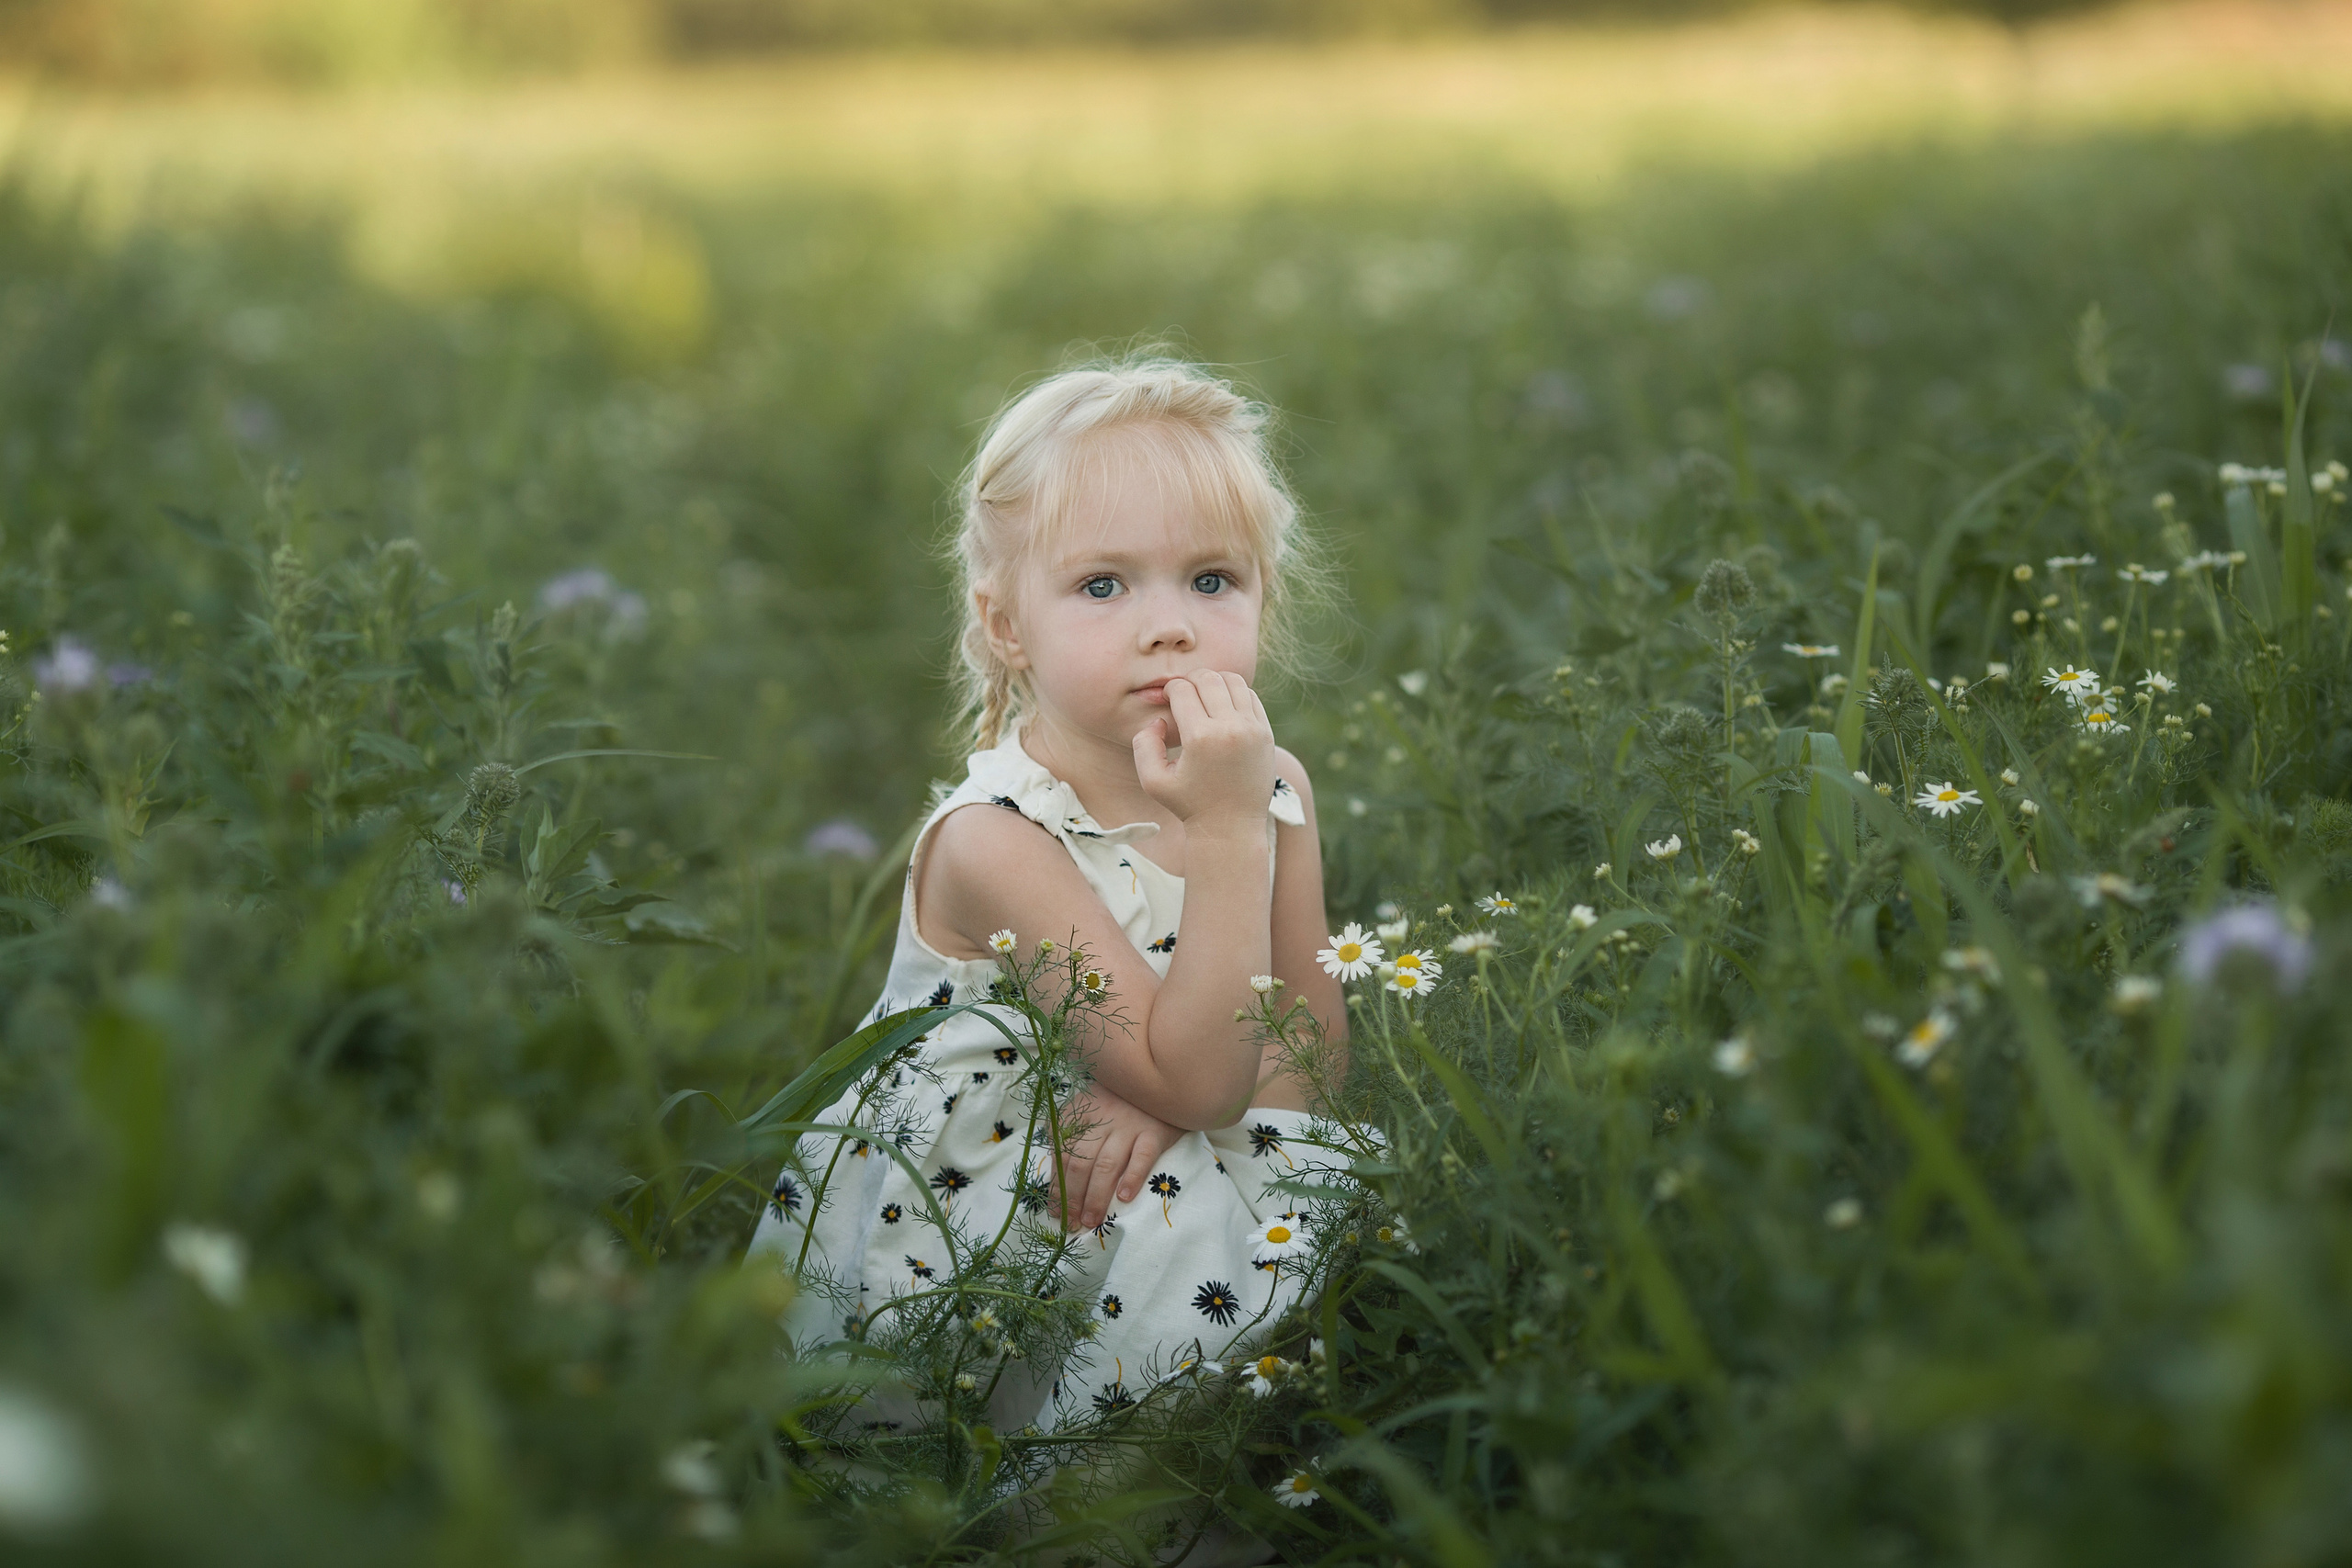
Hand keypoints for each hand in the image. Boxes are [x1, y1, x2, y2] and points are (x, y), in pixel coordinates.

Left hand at [1056, 1084, 1184, 1232]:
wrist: (1159, 1083)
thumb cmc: (1118, 1103)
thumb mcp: (1087, 1110)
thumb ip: (1069, 1135)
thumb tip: (1055, 1177)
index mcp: (1080, 1114)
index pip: (1061, 1155)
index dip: (1057, 1186)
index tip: (1056, 1211)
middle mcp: (1102, 1119)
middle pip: (1080, 1163)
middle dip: (1073, 1197)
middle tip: (1073, 1223)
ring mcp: (1129, 1125)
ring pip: (1107, 1165)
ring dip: (1096, 1196)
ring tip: (1091, 1219)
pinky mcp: (1155, 1131)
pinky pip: (1143, 1156)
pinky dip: (1133, 1177)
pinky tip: (1124, 1197)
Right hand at [1132, 670, 1274, 829]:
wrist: (1232, 826)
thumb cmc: (1189, 805)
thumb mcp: (1153, 781)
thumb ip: (1143, 745)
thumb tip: (1159, 719)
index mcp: (1201, 738)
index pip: (1182, 690)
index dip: (1169, 689)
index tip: (1166, 699)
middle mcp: (1230, 729)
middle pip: (1208, 678)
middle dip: (1190, 680)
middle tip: (1183, 693)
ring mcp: (1252, 729)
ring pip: (1233, 681)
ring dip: (1214, 681)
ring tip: (1203, 695)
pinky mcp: (1266, 733)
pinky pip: (1251, 696)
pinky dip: (1235, 693)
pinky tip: (1223, 706)